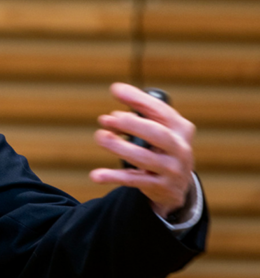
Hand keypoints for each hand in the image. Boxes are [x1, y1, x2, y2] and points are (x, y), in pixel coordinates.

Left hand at [89, 83, 195, 217]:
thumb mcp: (158, 129)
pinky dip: (113, 177)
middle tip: (106, 118)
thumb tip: (113, 100)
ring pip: (144, 158)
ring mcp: (172, 170)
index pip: (162, 111)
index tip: (115, 90)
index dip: (138, 99)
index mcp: (181, 129)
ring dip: (119, 147)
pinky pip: (134, 181)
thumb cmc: (161, 148)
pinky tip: (96, 175)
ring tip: (100, 136)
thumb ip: (138, 113)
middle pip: (157, 134)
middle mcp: (181, 149)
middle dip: (131, 124)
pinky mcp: (160, 188)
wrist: (177, 187)